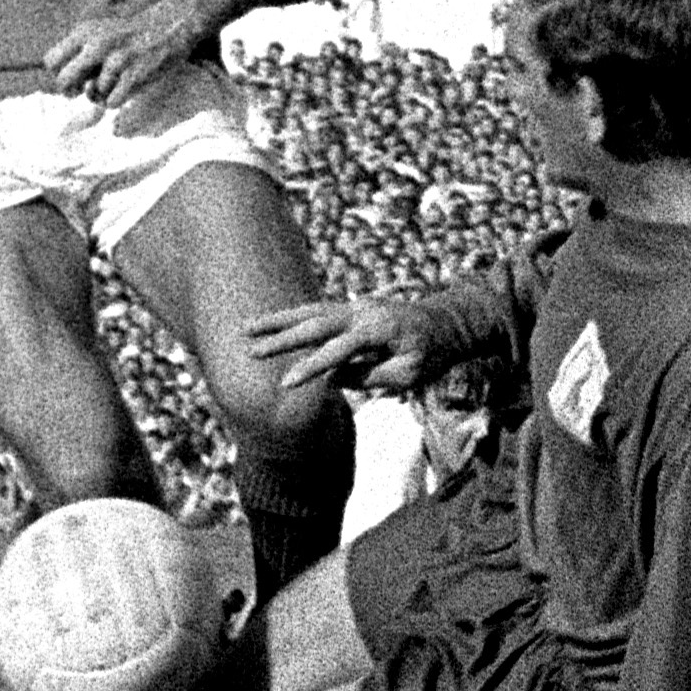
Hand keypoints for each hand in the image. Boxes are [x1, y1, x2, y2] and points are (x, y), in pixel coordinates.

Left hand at [43, 0, 204, 110]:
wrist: (170, 26)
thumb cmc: (130, 37)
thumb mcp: (99, 34)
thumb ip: (79, 55)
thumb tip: (65, 90)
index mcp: (84, 32)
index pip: (50, 61)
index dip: (59, 74)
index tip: (73, 79)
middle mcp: (96, 44)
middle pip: (63, 81)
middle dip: (71, 90)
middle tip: (87, 87)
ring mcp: (116, 59)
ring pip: (92, 94)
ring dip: (104, 94)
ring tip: (119, 80)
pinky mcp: (134, 74)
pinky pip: (111, 102)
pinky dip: (118, 100)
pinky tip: (128, 87)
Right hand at [246, 296, 450, 394]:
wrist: (444, 324)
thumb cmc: (430, 355)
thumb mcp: (409, 375)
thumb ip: (370, 376)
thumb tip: (331, 378)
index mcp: (379, 328)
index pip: (339, 349)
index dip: (312, 367)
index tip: (286, 384)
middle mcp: (362, 311)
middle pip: (315, 322)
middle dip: (281, 338)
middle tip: (251, 350)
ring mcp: (355, 306)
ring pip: (309, 311)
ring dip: (277, 321)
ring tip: (245, 330)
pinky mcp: (350, 308)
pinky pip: (316, 311)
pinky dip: (291, 318)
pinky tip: (269, 327)